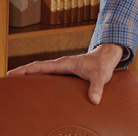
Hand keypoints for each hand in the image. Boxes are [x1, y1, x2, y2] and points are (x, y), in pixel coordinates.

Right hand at [6, 43, 123, 104]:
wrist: (106, 57)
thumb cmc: (102, 65)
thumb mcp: (100, 76)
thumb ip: (97, 88)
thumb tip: (95, 101)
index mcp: (65, 63)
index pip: (42, 66)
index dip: (26, 70)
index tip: (12, 73)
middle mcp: (61, 64)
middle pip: (37, 68)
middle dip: (22, 72)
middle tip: (7, 80)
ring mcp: (62, 68)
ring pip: (41, 71)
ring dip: (28, 75)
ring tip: (14, 84)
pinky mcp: (64, 72)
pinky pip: (47, 74)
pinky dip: (37, 77)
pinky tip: (32, 86)